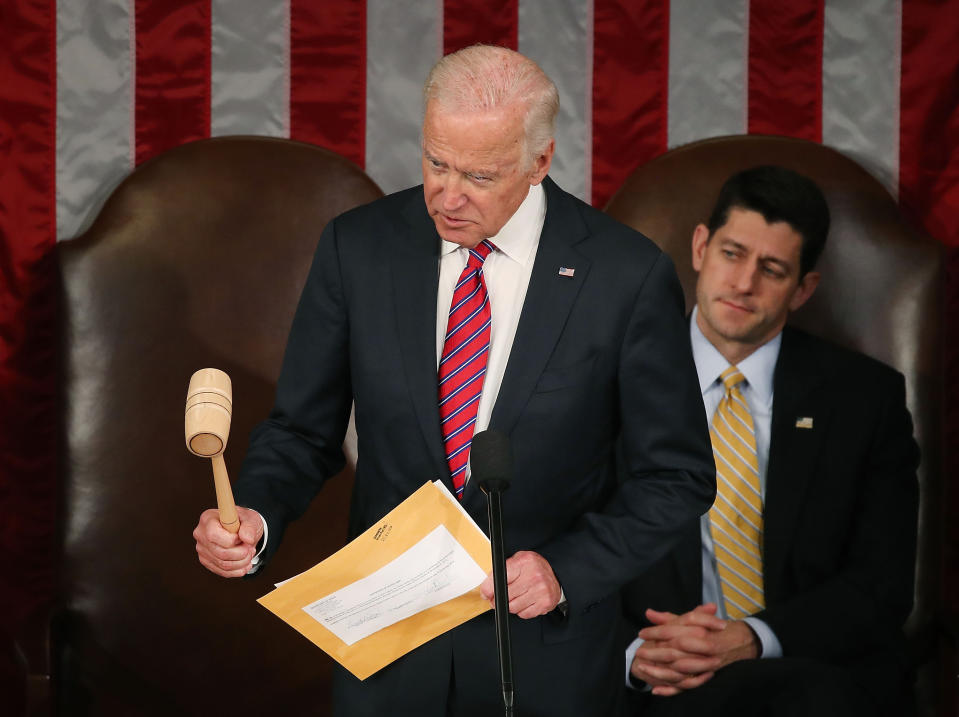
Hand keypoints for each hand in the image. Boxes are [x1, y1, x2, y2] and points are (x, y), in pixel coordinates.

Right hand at [193, 506, 263, 576]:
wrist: (241, 530)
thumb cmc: (243, 521)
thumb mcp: (250, 518)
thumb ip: (250, 527)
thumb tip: (247, 539)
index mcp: (208, 519)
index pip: (213, 535)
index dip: (232, 540)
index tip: (243, 537)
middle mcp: (201, 535)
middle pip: (220, 552)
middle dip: (241, 553)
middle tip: (250, 548)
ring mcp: (202, 550)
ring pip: (223, 564)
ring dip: (242, 562)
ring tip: (250, 554)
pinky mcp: (207, 561)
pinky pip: (222, 571)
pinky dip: (238, 570)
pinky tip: (246, 564)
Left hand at [479, 550, 561, 617]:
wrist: (556, 573)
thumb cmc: (533, 567)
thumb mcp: (517, 559)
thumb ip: (502, 570)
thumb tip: (485, 588)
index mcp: (524, 562)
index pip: (499, 579)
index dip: (488, 589)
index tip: (485, 593)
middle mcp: (534, 576)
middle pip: (505, 596)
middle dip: (497, 599)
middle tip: (498, 597)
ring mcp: (541, 590)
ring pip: (513, 607)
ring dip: (510, 605)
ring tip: (515, 597)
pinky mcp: (546, 603)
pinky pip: (524, 614)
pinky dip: (522, 610)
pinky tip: (526, 600)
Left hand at [631, 604, 757, 695]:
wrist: (744, 641)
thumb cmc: (716, 627)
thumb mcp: (696, 618)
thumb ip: (671, 617)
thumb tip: (649, 613)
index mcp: (701, 630)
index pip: (673, 631)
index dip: (655, 632)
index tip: (642, 633)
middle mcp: (704, 648)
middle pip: (674, 652)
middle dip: (654, 653)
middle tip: (639, 651)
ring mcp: (707, 664)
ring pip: (679, 671)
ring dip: (659, 672)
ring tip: (643, 668)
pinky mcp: (708, 676)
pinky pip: (688, 686)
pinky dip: (672, 690)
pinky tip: (656, 690)